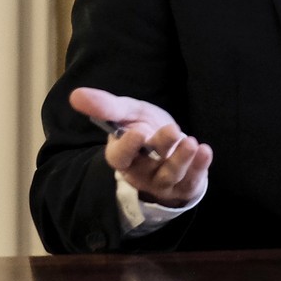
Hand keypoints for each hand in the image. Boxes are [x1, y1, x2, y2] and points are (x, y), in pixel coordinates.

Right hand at [70, 86, 211, 207]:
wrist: (170, 143)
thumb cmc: (143, 127)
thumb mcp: (127, 112)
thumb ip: (105, 106)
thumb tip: (75, 95)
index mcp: (123, 156)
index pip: (120, 157)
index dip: (127, 147)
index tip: (137, 132)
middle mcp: (141, 172)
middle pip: (148, 167)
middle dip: (161, 149)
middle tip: (171, 130)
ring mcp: (163, 181)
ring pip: (169, 176)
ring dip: (182, 160)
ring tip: (192, 143)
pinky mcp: (185, 185)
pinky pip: (191, 181)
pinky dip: (199, 168)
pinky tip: (205, 151)